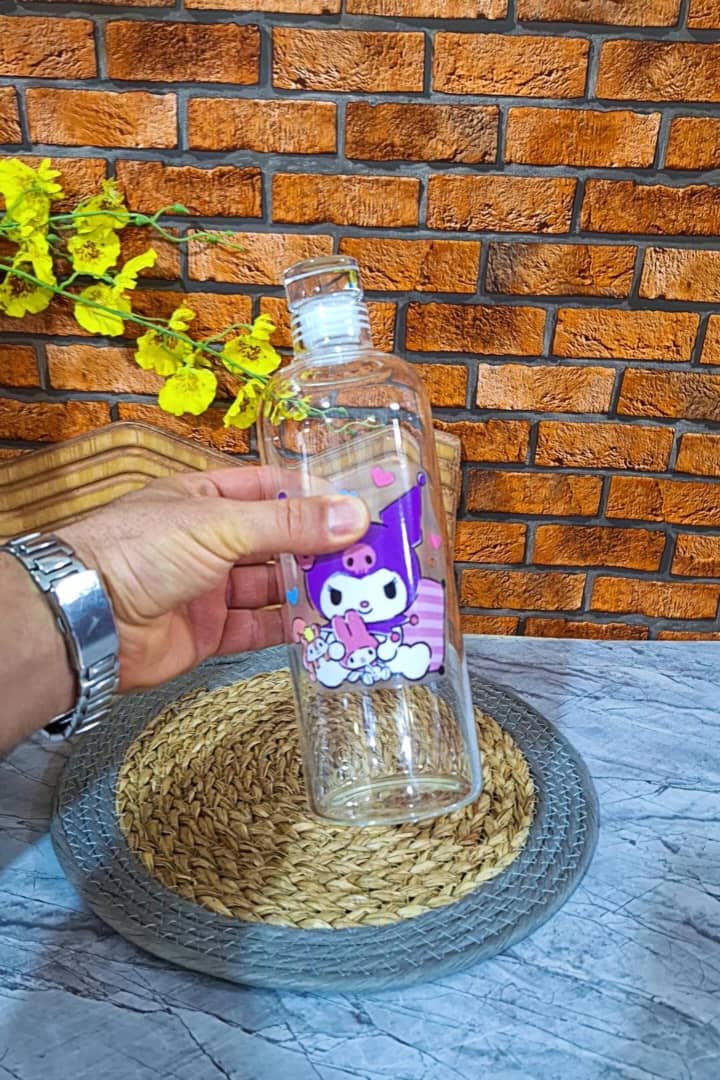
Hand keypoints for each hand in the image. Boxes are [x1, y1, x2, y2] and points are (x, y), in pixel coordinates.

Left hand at [58, 467, 368, 692]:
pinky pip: (256, 627)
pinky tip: (322, 627)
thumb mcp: (222, 525)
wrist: (89, 620)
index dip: (311, 498)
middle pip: (275, 542)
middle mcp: (209, 541)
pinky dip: (287, 628)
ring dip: (308, 590)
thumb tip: (355, 515)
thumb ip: (289, 524)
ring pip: (270, 586)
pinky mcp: (208, 632)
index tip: (359, 508)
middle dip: (318, 549)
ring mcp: (208, 588)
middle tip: (369, 557)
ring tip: (357, 592)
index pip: (269, 490)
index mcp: (205, 500)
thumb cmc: (144, 550)